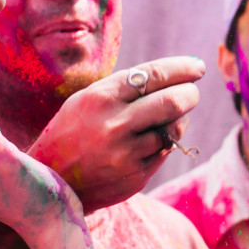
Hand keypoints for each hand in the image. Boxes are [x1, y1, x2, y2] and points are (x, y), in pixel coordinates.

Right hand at [27, 56, 204, 211]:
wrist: (51, 181)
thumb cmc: (74, 130)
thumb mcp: (89, 99)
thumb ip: (127, 89)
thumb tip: (177, 76)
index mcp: (101, 97)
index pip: (154, 74)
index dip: (183, 68)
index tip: (197, 67)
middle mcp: (115, 124)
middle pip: (173, 101)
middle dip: (190, 93)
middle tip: (192, 91)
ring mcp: (126, 153)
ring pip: (174, 129)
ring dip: (179, 119)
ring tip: (169, 116)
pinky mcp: (136, 176)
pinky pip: (165, 150)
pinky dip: (166, 141)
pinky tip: (154, 138)